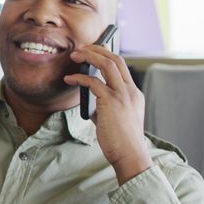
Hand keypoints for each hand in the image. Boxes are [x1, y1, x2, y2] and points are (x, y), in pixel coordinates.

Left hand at [63, 45, 151, 184]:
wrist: (129, 155)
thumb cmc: (120, 140)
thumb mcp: (114, 117)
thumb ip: (104, 103)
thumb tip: (87, 92)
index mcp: (134, 93)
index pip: (122, 66)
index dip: (107, 54)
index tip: (94, 49)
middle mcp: (130, 91)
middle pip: (116, 59)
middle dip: (97, 49)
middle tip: (81, 48)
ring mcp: (123, 95)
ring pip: (107, 64)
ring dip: (89, 56)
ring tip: (75, 55)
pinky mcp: (111, 102)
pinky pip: (93, 81)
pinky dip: (79, 77)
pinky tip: (69, 79)